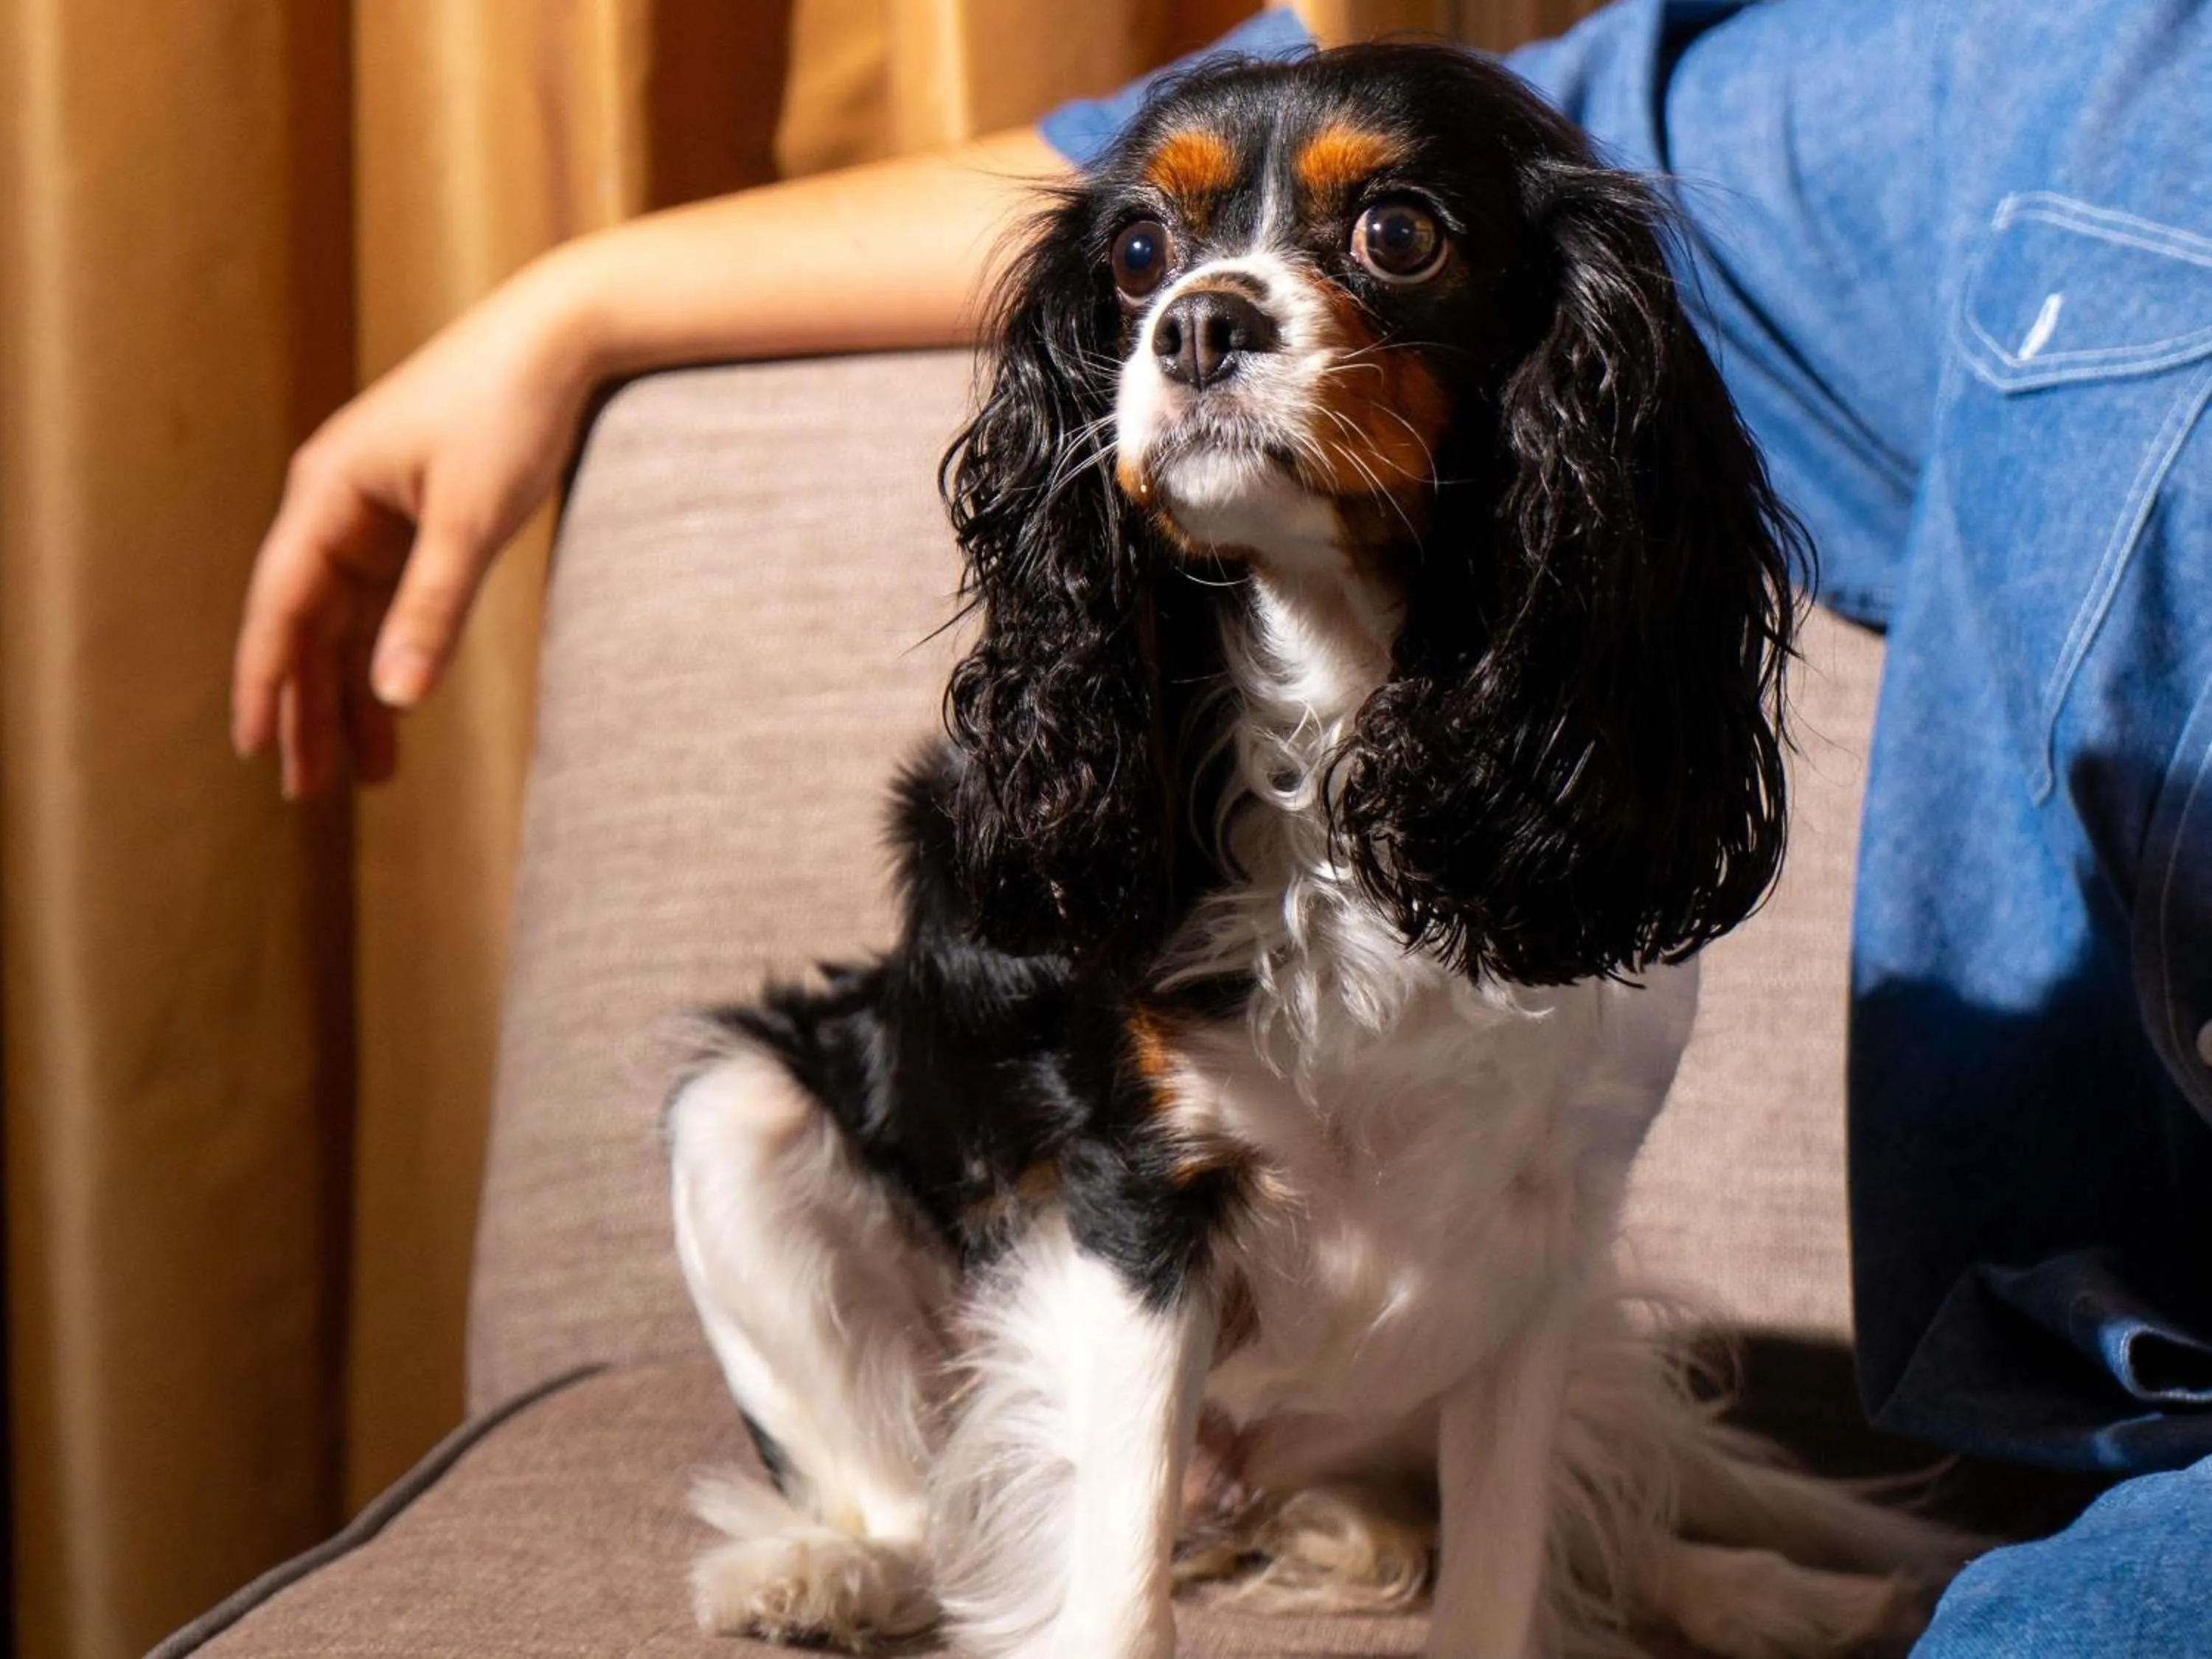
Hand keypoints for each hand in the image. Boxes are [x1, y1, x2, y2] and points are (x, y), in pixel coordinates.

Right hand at [231, 256, 593, 795]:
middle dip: (308, 706)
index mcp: (328, 493)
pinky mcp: (419, 516)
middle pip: (309, 624)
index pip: (280, 604)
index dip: (264, 678)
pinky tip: (396, 708)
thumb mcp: (471, 520)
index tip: (255, 747)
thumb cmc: (511, 412)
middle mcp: (337, 502)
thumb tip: (393, 697)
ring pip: (350, 620)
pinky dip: (393, 653)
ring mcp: (377, 511)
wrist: (561, 336)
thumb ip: (431, 609)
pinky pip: (389, 601)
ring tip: (362, 776)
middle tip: (309, 791)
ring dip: (351, 692)